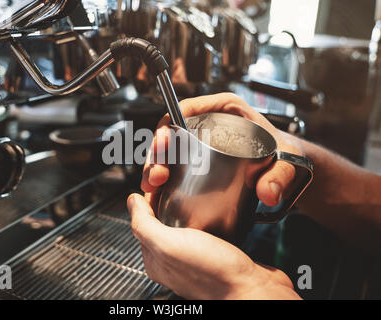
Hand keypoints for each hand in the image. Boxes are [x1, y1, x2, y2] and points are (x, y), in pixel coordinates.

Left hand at [127, 193, 299, 298]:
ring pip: (187, 222)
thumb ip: (144, 224)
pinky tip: (215, 206)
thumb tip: (131, 202)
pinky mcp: (218, 252)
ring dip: (190, 204)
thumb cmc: (212, 274)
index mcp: (156, 258)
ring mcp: (196, 255)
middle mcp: (174, 258)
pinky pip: (207, 227)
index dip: (150, 196)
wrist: (253, 290)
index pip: (144, 219)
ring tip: (197, 188)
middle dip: (169, 197)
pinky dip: (208, 215)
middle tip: (179, 180)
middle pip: (164, 218)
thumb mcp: (168, 245)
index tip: (161, 178)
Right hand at [141, 92, 303, 208]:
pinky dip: (164, 177)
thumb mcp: (287, 160)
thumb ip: (281, 175)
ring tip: (154, 185)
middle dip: (158, 152)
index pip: (189, 108)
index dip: (170, 123)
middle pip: (172, 132)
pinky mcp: (198, 160)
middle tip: (157, 173)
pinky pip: (175, 165)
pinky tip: (158, 192)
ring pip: (169, 150)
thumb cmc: (285, 154)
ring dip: (156, 166)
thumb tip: (267, 193)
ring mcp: (201, 143)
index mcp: (226, 109)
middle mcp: (209, 124)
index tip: (164, 141)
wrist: (286, 168)